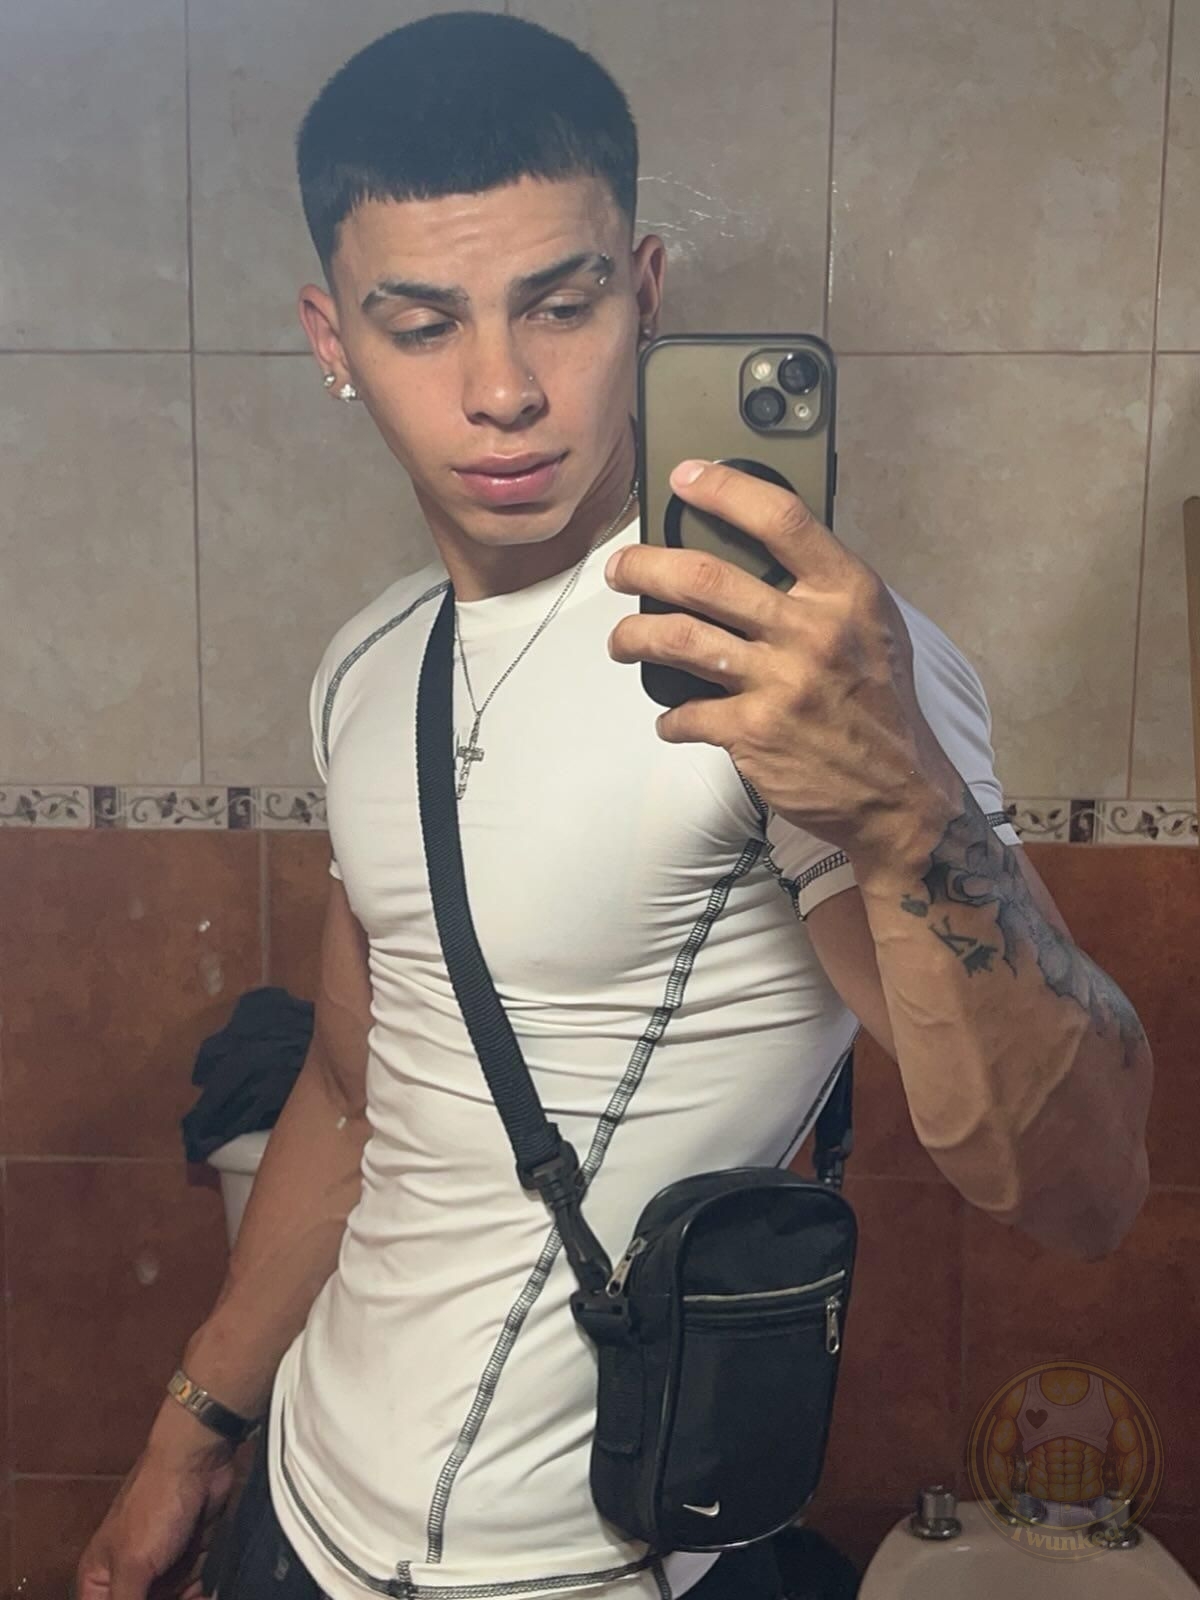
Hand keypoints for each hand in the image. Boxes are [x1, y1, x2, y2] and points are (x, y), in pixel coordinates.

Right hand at [76, 1433, 234, 1599]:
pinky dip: (199, 1595)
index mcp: (99, 1580)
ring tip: (198, 1597)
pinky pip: (192, 1593)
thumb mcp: (133, 1566)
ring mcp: (158, 1569)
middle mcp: (125, 1578)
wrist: (198, 1462)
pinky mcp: (187, 1560)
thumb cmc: (154, 1509)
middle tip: (177, 1598)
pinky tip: (207, 1595)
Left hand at [604, 458, 961, 863]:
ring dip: (635, 636)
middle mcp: (813, 631)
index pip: (782, 519)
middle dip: (645, 566)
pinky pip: (687, 713)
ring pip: (680, 638)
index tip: (685, 477)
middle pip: (706, 577)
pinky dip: (670, 718)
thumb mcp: (874, 629)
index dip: (725, 489)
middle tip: (622, 569)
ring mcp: (781, 682)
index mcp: (847, 593)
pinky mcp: (755, 731)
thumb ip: (823, 589)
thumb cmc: (880, 707)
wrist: (898, 794)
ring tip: (621, 641)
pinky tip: (671, 719)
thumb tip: (755, 552)